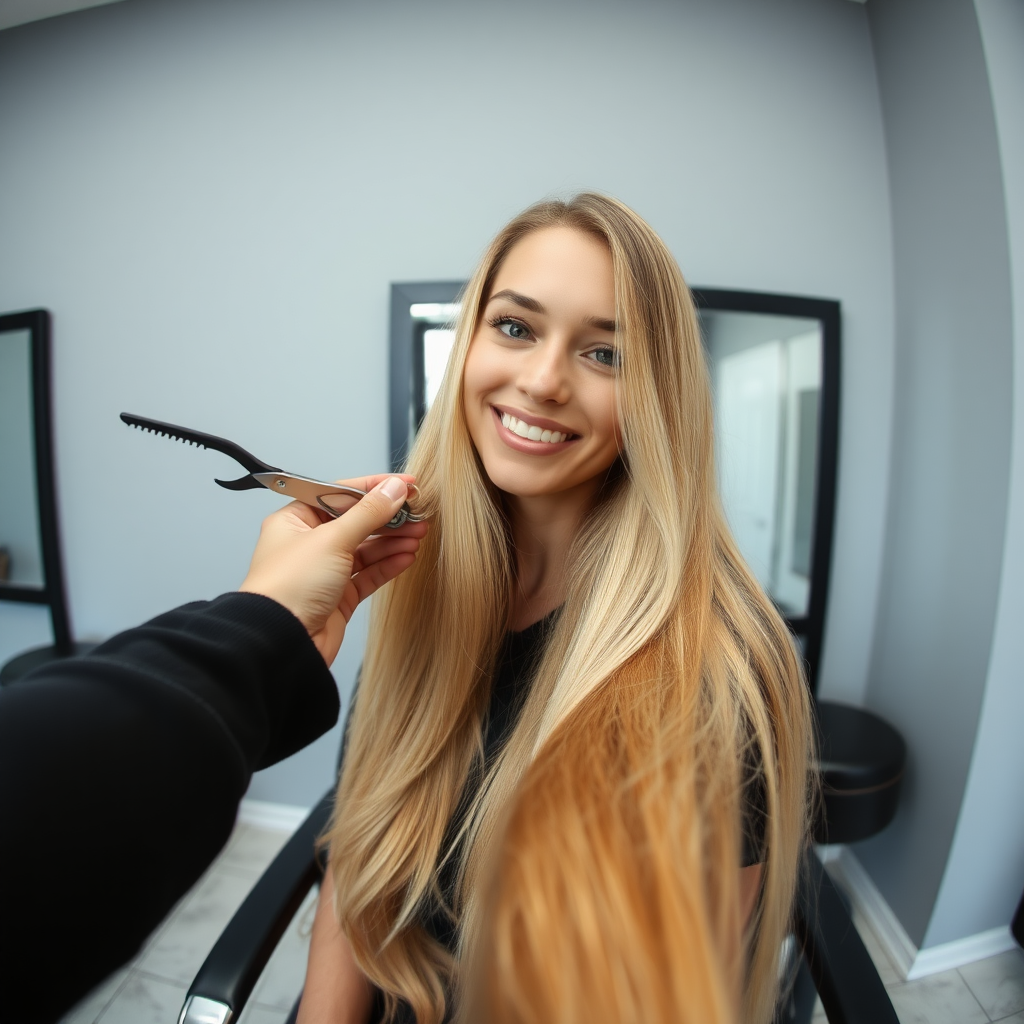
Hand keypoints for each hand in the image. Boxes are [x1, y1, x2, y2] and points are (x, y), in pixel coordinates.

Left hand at [239, 474, 426, 663]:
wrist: (281, 642)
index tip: (405, 485)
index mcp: (295, 520)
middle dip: (389, 518)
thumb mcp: (332, 539)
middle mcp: (309, 544)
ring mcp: (324, 571)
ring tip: (419, 534)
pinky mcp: (338, 598)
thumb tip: (394, 489)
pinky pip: (368, 575)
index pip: (340, 494)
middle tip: (418, 513)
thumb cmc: (288, 587)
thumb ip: (368, 513)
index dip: (374, 487)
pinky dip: (388, 565)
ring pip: (366, 549)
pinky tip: (407, 556)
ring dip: (393, 541)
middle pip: (357, 522)